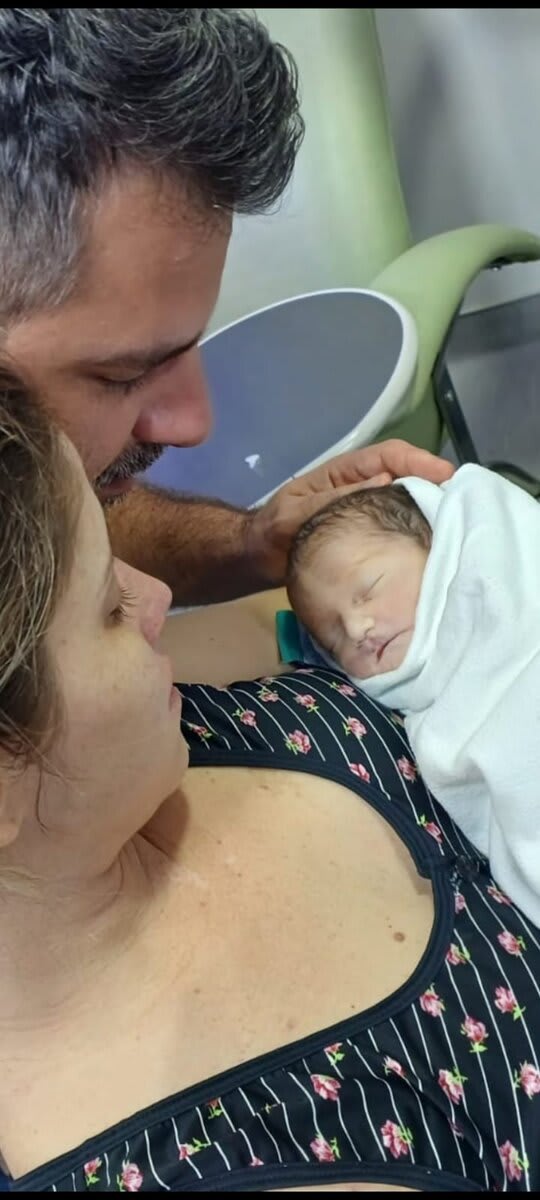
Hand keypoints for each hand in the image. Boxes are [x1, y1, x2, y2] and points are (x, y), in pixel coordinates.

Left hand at [247, 439, 453, 586]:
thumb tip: (384, 481)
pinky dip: (415, 532)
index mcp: (343, 474)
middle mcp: (359, 488)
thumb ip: (333, 499)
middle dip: (433, 483)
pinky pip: (396, 528)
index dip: (417, 459)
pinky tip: (431, 544)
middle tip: (461, 500)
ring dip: (429, 508)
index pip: (386, 455)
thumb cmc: (272, 532)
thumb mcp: (296, 514)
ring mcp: (365, 511)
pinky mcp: (367, 536)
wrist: (257, 560)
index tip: (443, 474)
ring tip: (455, 521)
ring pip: (405, 502)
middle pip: (405, 475)